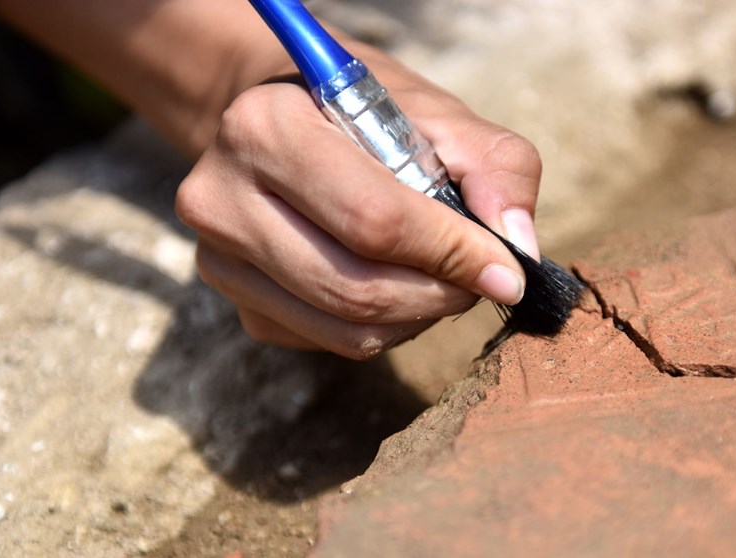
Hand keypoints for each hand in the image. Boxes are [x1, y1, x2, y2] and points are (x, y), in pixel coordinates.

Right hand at [175, 50, 541, 358]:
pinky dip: (386, 328)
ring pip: (346, 329)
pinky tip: (397, 285)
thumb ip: (495, 167)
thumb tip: (516, 247)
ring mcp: (219, 260)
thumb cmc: (370, 116)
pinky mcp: (236, 302)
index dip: (452, 254)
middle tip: (483, 278)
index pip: (372, 220)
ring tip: (444, 278)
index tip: (508, 271)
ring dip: (418, 317)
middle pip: (355, 289)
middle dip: (440, 294)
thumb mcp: (439, 116)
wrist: (290, 122)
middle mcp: (222, 198)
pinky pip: (331, 342)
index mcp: (265, 128)